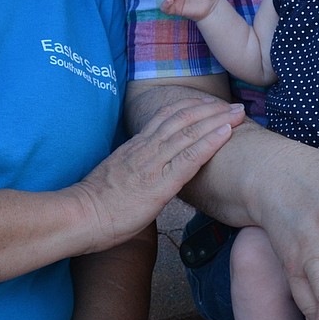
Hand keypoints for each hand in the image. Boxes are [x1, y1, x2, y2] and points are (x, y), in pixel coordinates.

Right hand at [73, 95, 244, 252]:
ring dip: (218, 120)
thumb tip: (146, 173)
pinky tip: (227, 134)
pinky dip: (210, 142)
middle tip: (234, 105)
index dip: (191, 107)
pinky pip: (190, 158)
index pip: (166, 117)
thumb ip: (134, 168)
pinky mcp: (160, 184)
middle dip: (211, 110)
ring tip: (238, 114)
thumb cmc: (96, 204)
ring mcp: (153, 164)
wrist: (80, 216)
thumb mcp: (116, 176)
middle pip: (183, 119)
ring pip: (190, 133)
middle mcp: (146, 148)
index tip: (209, 103)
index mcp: (135, 146)